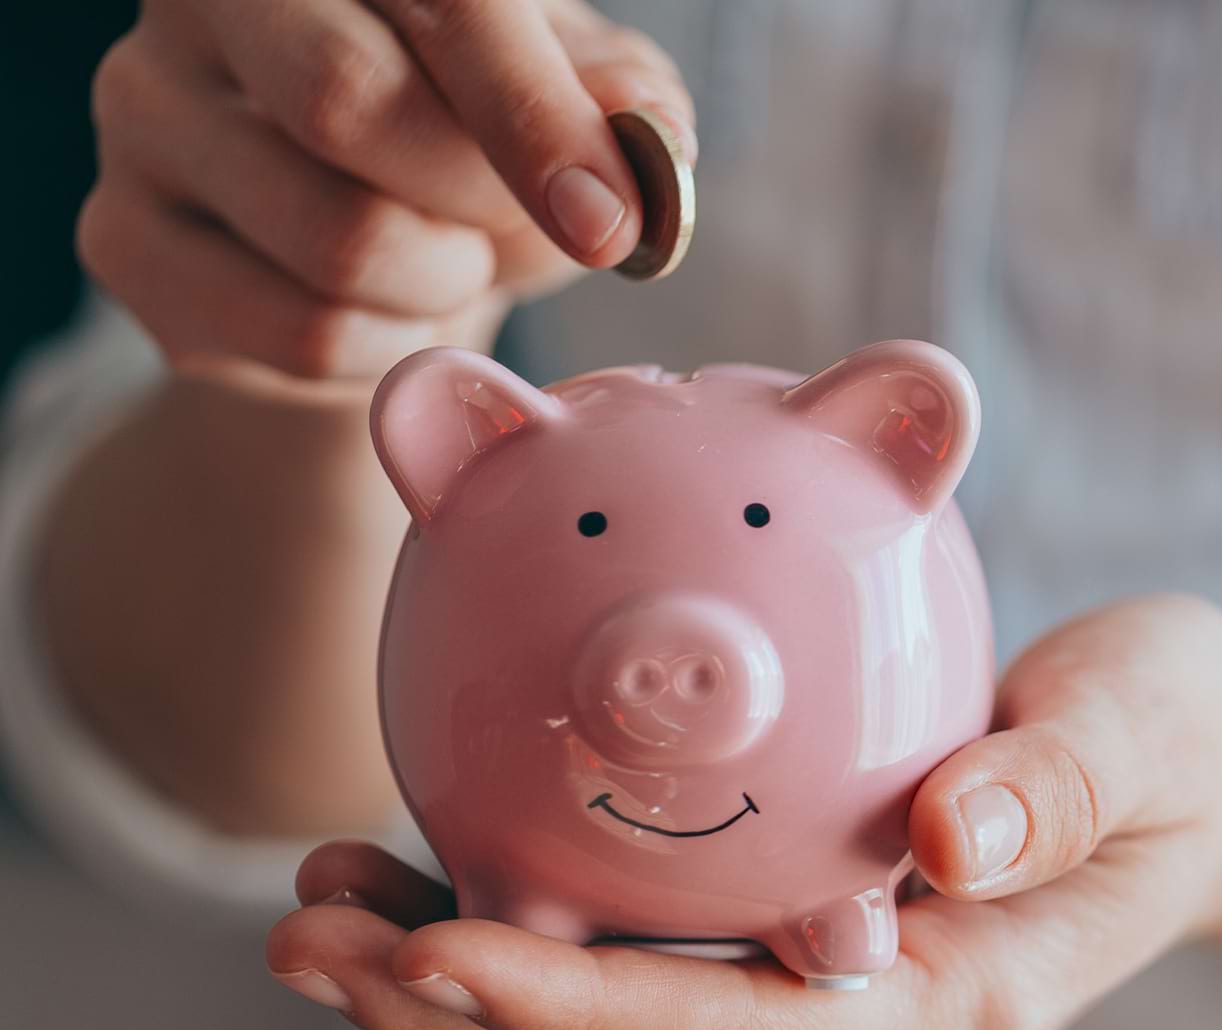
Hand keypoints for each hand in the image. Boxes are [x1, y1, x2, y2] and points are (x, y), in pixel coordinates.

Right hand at [79, 0, 695, 376]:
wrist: (367, 220)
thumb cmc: (484, 126)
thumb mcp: (578, 89)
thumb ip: (620, 100)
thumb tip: (645, 142)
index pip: (443, 0)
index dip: (534, 116)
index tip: (608, 221)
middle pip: (347, 100)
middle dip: (485, 200)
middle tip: (538, 228)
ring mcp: (144, 112)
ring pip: (335, 242)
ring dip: (447, 284)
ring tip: (456, 258)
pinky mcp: (122, 237)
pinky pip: (300, 336)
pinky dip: (391, 349)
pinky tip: (393, 307)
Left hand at [267, 595, 1221, 1029]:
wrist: (1207, 773)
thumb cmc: (1188, 740)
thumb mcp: (1156, 727)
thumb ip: (1063, 781)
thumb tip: (952, 841)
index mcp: (953, 999)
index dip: (584, 1016)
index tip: (437, 951)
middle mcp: (873, 1017)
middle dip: (472, 1013)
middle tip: (313, 937)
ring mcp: (833, 984)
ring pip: (623, 1009)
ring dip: (464, 973)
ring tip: (317, 904)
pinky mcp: (801, 930)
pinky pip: (648, 939)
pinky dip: (533, 905)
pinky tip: (429, 849)